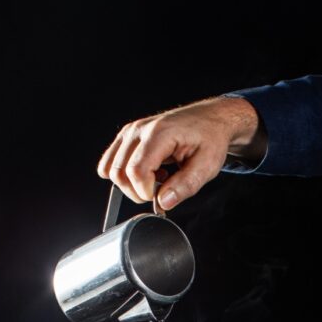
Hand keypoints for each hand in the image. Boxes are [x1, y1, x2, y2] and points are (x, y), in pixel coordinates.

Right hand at [96, 96, 264, 209]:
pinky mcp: (127, 136)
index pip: (136, 171)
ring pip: (111, 169)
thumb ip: (185, 186)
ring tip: (157, 178)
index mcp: (160, 133)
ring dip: (131, 183)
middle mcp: (140, 129)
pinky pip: (111, 161)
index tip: (163, 195)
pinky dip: (125, 174)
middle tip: (162, 190)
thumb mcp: (207, 166)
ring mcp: (131, 131)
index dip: (147, 192)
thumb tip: (163, 202)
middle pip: (119, 172)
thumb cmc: (210, 138)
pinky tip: (148, 171)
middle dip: (138, 191)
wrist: (211, 119)